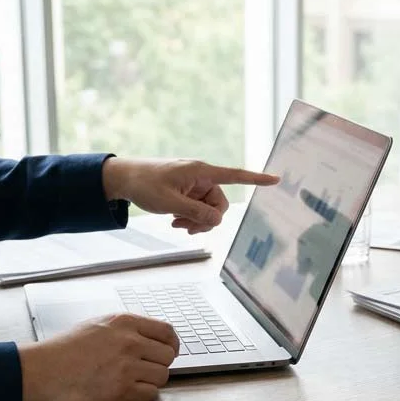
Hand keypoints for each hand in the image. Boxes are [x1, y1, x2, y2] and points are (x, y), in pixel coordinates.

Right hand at [17, 313, 178, 400]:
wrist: (42, 370)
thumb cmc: (65, 349)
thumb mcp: (99, 324)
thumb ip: (127, 328)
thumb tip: (154, 338)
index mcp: (125, 322)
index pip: (167, 332)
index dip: (171, 345)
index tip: (168, 352)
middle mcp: (129, 342)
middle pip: (168, 356)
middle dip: (159, 364)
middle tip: (144, 370)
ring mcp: (126, 367)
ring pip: (162, 377)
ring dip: (150, 381)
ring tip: (130, 381)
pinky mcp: (121, 391)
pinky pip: (150, 395)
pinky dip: (141, 396)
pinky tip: (125, 392)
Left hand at [102, 157, 278, 233]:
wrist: (124, 178)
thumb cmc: (145, 184)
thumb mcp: (170, 203)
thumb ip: (196, 214)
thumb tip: (218, 221)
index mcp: (201, 172)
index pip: (235, 175)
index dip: (256, 179)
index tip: (275, 180)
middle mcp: (202, 176)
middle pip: (220, 204)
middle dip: (207, 219)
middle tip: (187, 228)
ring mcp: (194, 184)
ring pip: (209, 209)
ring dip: (196, 221)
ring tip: (176, 224)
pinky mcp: (187, 191)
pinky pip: (198, 208)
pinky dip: (190, 217)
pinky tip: (175, 220)